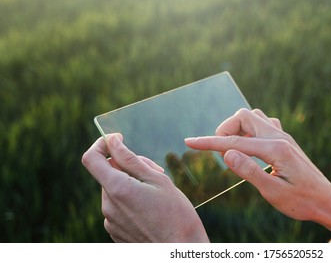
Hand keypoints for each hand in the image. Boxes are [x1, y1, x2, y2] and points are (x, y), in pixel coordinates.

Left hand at [81, 133, 208, 241]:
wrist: (180, 251)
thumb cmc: (176, 215)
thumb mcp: (158, 179)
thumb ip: (131, 159)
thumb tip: (112, 141)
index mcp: (117, 189)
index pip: (91, 159)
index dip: (101, 145)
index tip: (118, 139)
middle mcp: (108, 206)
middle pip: (109, 174)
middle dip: (128, 167)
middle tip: (155, 172)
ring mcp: (110, 221)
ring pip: (115, 190)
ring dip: (132, 184)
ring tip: (157, 194)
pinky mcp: (115, 232)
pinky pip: (118, 207)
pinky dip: (131, 201)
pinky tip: (152, 209)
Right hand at [185, 109, 330, 232]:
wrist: (326, 201)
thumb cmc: (301, 201)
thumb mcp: (272, 192)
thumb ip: (248, 171)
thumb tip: (226, 153)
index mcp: (274, 149)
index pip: (233, 142)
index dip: (209, 142)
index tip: (189, 142)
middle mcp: (279, 137)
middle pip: (243, 117)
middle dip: (225, 131)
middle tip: (222, 155)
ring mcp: (283, 137)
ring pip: (253, 117)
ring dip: (238, 129)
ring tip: (235, 152)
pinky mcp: (285, 141)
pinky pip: (263, 124)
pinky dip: (250, 131)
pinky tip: (250, 148)